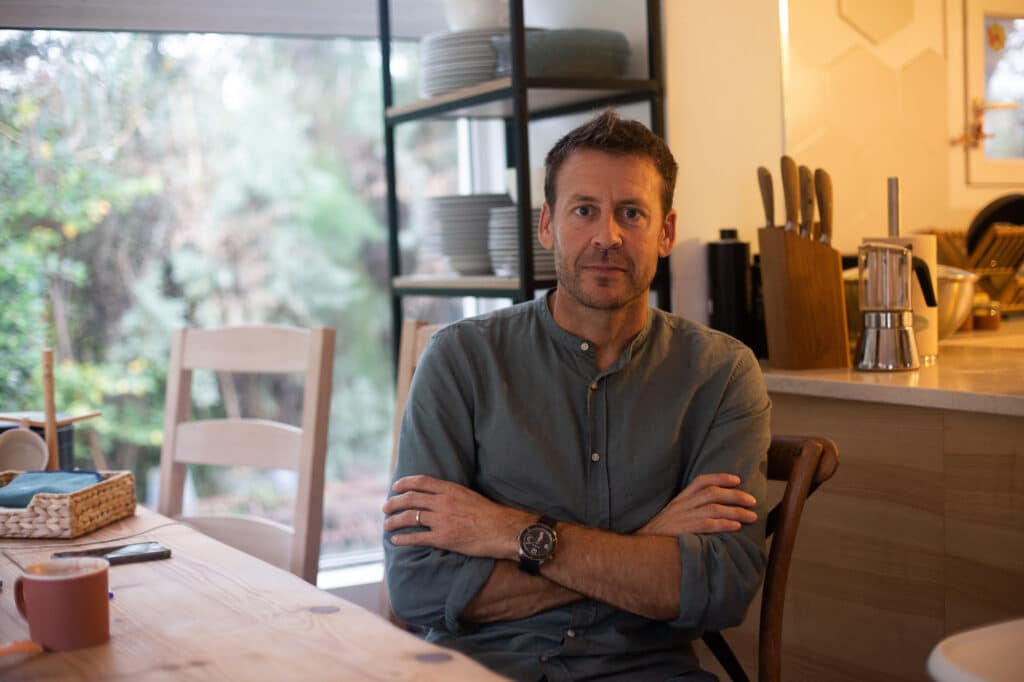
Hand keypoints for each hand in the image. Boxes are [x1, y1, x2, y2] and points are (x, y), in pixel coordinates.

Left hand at [383, 475, 534, 559]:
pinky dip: (403, 539)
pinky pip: (417, 538)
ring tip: (387, 525)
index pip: (420, 482)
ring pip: (409, 517)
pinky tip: (396, 540)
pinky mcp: (442, 538)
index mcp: (450, 489)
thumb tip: (438, 496)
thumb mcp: (469, 495)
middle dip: (394, 503)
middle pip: (410, 499)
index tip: (395, 487)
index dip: (404, 484)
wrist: (502, 530)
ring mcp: (441, 520)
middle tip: (385, 507)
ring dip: (394, 521)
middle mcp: (442, 502)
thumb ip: (451, 494)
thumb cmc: (489, 514)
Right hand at [637, 473, 756, 535]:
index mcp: (679, 500)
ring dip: (735, 511)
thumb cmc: (659, 537)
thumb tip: (713, 511)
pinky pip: (707, 524)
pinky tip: (735, 526)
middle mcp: (681, 505)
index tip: (738, 480)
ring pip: (713, 508)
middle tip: (752, 501)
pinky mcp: (682, 531)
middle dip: (735, 495)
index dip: (720, 478)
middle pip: (712, 493)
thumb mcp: (672, 518)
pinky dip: (723, 524)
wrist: (639, 550)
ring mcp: (681, 518)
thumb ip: (689, 512)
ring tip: (751, 516)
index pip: (701, 481)